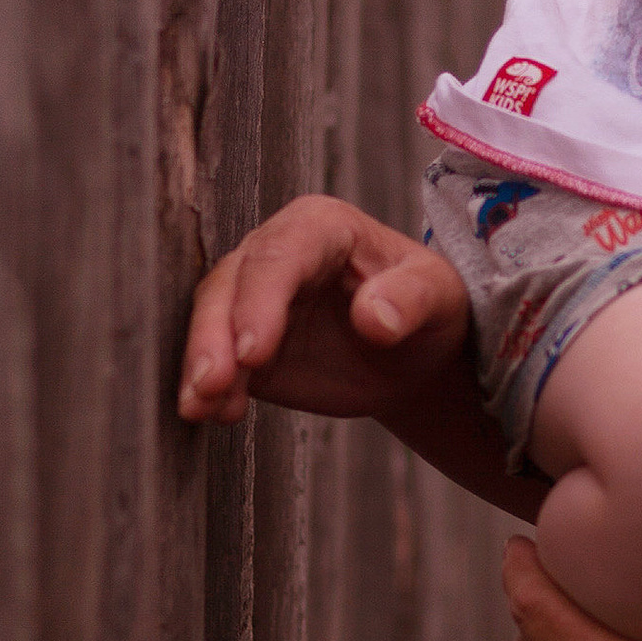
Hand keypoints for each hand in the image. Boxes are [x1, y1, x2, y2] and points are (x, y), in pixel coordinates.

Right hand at [179, 194, 467, 423]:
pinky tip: (209, 414)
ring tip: (201, 407)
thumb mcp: (440, 295)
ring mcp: (254, 297)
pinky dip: (207, 387)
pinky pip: (216, 359)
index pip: (280, 254)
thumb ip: (412, 298)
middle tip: (212, 384)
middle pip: (231, 284)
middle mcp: (277, 252)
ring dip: (201, 363)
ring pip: (212, 319)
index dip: (260, 300)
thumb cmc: (429, 306)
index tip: (252, 351)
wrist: (413, 352)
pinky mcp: (243, 341)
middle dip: (214, 335)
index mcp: (322, 226)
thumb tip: (374, 318)